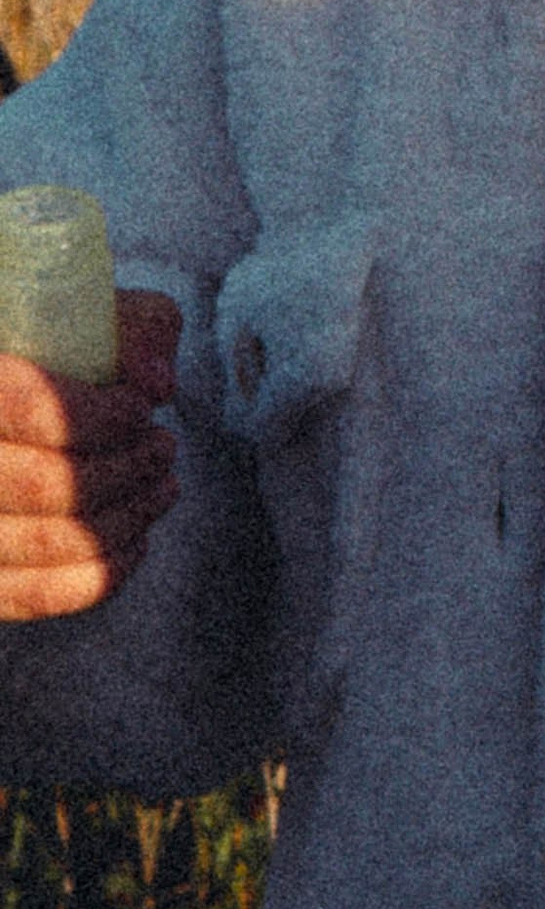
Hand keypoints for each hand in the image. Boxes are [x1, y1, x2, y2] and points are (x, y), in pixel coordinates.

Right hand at [0, 290, 179, 618]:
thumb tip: (157, 384)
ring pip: (46, 544)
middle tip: (163, 447)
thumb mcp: (75, 313)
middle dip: (128, 469)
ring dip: (128, 518)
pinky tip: (137, 538)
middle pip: (45, 485)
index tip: (140, 407)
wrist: (2, 401)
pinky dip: (101, 574)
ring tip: (163, 486)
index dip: (102, 416)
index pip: (29, 408)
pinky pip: (34, 595)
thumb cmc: (37, 349)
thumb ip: (129, 326)